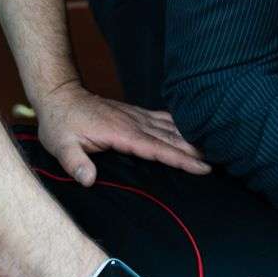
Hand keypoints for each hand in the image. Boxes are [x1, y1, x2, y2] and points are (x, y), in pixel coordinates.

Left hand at [34, 80, 210, 183]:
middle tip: (218, 161)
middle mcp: (133, 123)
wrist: (59, 95)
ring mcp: (135, 117)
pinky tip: (189, 130)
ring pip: (169, 128)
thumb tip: (88, 180)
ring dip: (190, 138)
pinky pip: (161, 119)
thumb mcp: (60, 146)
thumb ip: (75, 163)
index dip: (180, 159)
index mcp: (121, 134)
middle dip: (194, 150)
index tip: (201, 166)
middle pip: (170, 138)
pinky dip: (178, 125)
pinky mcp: (133, 114)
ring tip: (212, 148)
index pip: (157, 149)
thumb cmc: (59, 124)